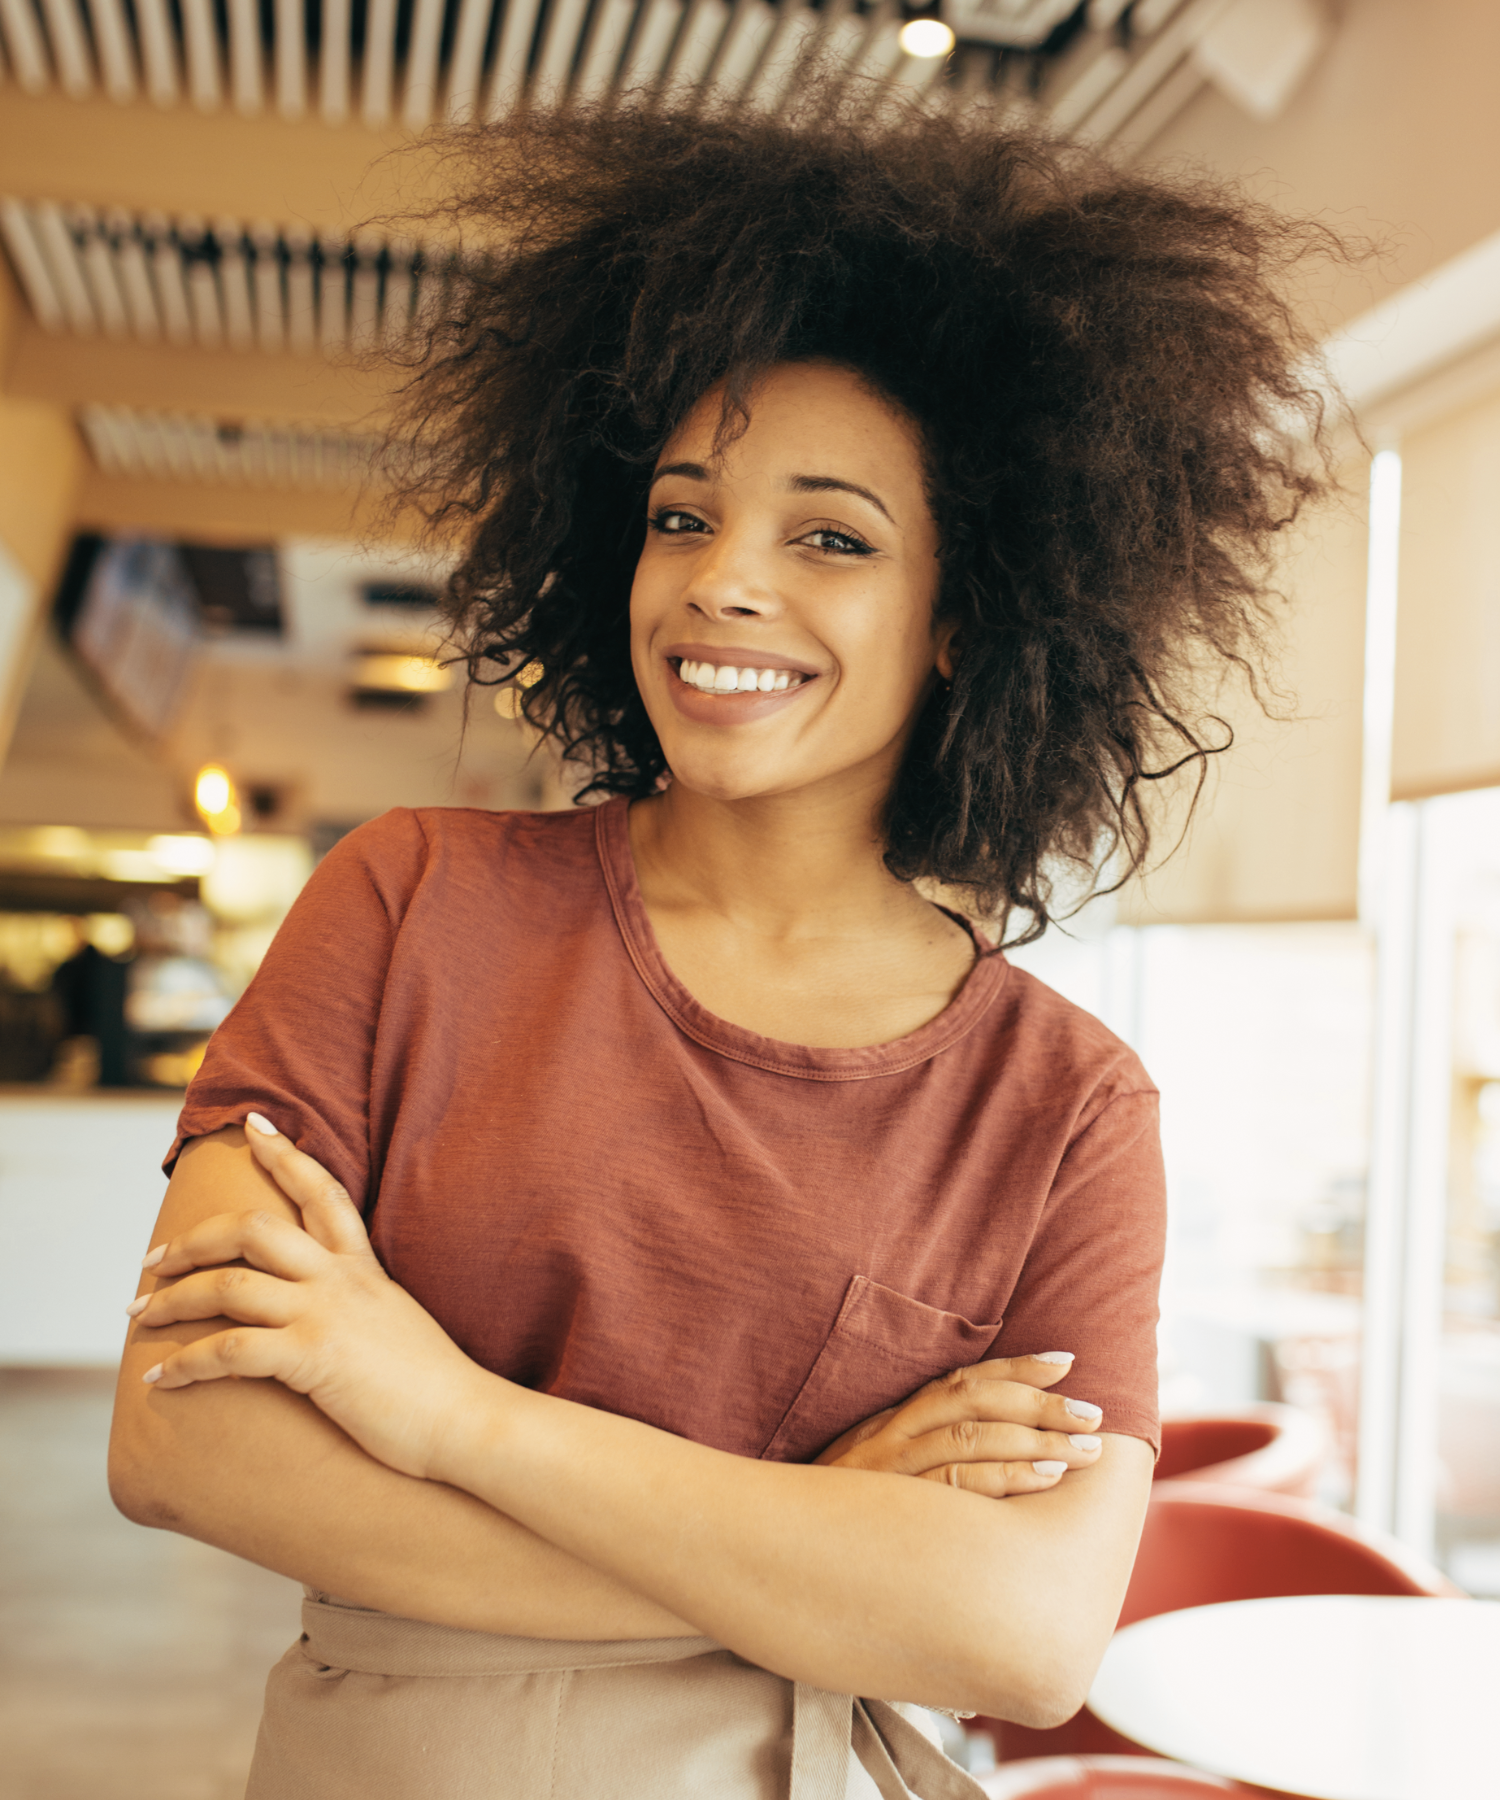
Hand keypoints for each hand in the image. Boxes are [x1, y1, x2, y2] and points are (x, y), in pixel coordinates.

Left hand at [128, 1115, 492, 1479]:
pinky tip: (158, 1378)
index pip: (322, 1191)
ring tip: (138, 1315)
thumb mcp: (397, 1323)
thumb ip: (363, 1306)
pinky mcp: (312, 1357)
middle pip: (252, 1229)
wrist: (467, 1419)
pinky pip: (228, 1351)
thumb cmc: (436, 1385)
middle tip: (155, 1260)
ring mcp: (325, 1314)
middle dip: (193, 1241)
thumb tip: (337, 1315)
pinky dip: (184, 1363)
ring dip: (172, 1299)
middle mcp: (340, 1279)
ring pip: (228, 1285)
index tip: (253, 1126)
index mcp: (363, 1268)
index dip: (285, 1154)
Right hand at [814, 1354, 1104, 1495]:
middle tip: (1094, 1414)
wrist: (772, 1547)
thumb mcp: (872, 1473)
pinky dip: (1004, 1478)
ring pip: (970, 1438)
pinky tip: (1043, 1480)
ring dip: (1036, 1441)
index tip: (1065, 1362)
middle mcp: (890, 1436)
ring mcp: (889, 1472)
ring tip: (1084, 1450)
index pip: (960, 1381)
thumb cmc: (838, 1518)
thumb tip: (987, 1443)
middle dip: (1040, 1405)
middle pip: (973, 1403)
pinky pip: (955, 1486)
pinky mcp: (890, 1509)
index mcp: (891, 1421)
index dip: (1014, 1367)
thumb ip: (918, 1452)